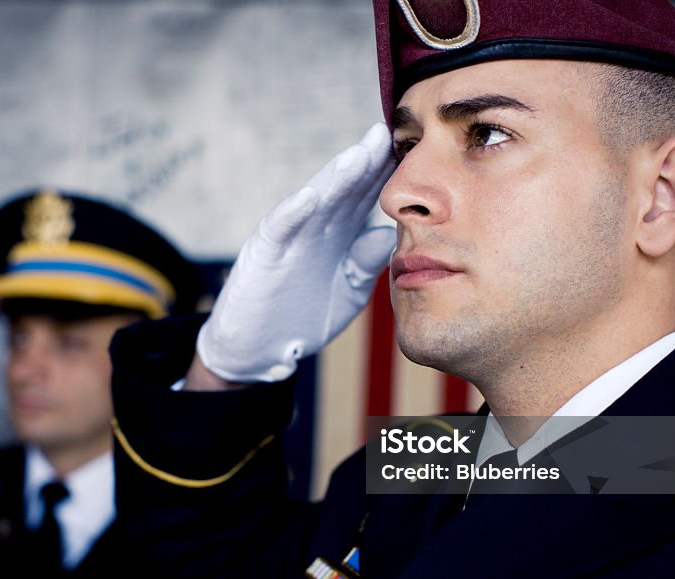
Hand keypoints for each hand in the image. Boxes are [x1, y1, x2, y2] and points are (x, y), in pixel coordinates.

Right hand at [196, 123, 395, 382]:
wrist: (260, 349)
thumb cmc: (303, 316)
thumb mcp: (347, 291)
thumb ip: (366, 264)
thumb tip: (389, 234)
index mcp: (337, 235)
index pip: (365, 197)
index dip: (386, 175)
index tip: (414, 151)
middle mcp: (314, 228)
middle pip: (343, 190)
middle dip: (365, 163)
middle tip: (389, 134)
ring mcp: (289, 238)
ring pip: (315, 201)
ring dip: (335, 178)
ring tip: (359, 154)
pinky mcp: (264, 253)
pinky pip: (279, 229)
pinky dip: (293, 213)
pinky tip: (311, 197)